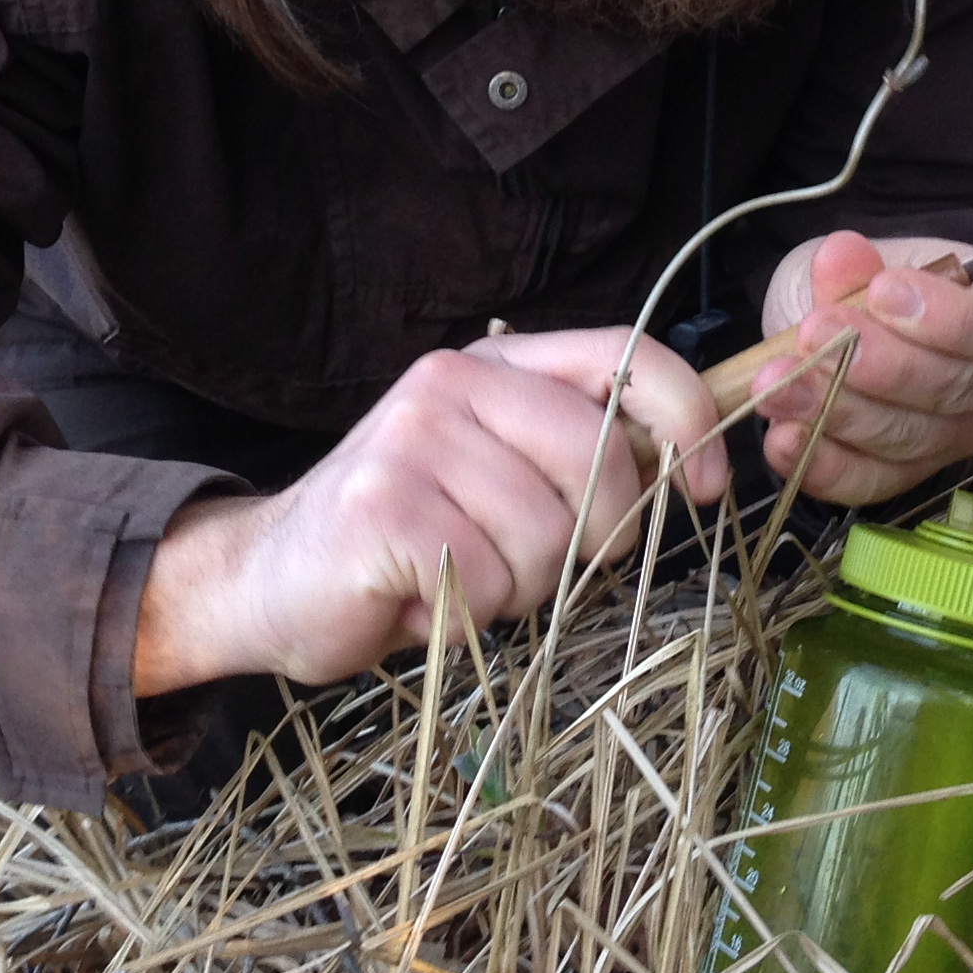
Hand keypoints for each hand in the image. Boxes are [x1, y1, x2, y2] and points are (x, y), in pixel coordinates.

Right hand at [131, 330, 727, 692]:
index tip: (708, 486)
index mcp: (494, 366)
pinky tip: (420, 600)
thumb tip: (683, 463)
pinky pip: (486, 581)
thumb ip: (574, 457)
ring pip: (546, 537)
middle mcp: (453, 382)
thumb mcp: (497, 477)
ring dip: (516, 588)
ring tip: (457, 579)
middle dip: (592, 541)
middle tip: (525, 565)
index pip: (623, 355)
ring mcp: (414, 439)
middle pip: (599, 464)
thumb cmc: (402, 540)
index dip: (686, 416)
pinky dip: (467, 617)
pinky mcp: (384, 507)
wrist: (264, 581)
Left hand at [749, 232, 972, 504]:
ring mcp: (957, 438)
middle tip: (813, 334)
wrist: (848, 325)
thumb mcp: (861, 262)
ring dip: (836, 411)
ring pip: (906, 437)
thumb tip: (840, 255)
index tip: (882, 292)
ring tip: (777, 384)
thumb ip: (854, 264)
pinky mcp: (910, 475)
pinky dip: (822, 464)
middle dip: (876, 364)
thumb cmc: (874, 286)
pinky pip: (872, 481)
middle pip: (949, 389)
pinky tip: (783, 438)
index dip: (945, 318)